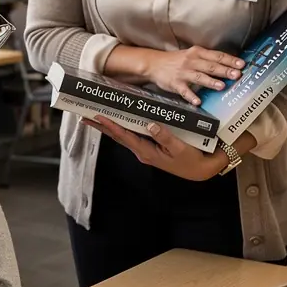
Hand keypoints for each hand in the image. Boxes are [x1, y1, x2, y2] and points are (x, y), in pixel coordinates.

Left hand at [90, 115, 225, 181]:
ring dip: (108, 128)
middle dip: (101, 127)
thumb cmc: (191, 159)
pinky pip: (132, 136)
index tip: (98, 117)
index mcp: (146, 152)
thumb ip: (165, 136)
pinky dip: (121, 129)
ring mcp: (145, 151)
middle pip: (118, 137)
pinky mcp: (150, 148)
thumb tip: (150, 124)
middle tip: (85, 117)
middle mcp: (142, 152)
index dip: (110, 126)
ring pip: (123, 136)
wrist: (201, 169)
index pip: (124, 136)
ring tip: (95, 119)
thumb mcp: (180, 148)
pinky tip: (118, 123)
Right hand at [142, 46, 243, 105]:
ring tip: (221, 86)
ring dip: (210, 82)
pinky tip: (198, 102)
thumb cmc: (176, 60)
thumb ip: (208, 59)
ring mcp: (183, 73)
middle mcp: (191, 61)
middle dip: (224, 70)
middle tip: (236, 75)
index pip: (217, 56)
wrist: (154, 64)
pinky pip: (184, 91)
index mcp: (197, 53)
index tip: (242, 65)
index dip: (230, 60)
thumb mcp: (192, 54)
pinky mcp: (175, 84)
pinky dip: (191, 96)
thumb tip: (229, 65)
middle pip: (210, 66)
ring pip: (199, 77)